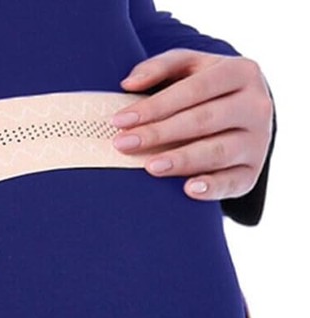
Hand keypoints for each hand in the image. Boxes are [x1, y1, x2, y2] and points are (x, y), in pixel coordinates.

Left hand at [110, 48, 273, 201]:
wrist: (246, 116)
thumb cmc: (207, 90)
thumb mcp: (191, 68)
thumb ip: (162, 67)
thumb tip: (128, 84)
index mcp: (241, 72)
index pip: (195, 89)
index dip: (156, 105)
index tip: (120, 120)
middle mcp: (255, 106)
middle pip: (203, 120)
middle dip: (160, 133)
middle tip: (124, 144)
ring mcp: (257, 141)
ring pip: (217, 151)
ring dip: (182, 160)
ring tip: (151, 167)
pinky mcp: (252, 172)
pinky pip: (232, 182)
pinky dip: (211, 187)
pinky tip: (189, 189)